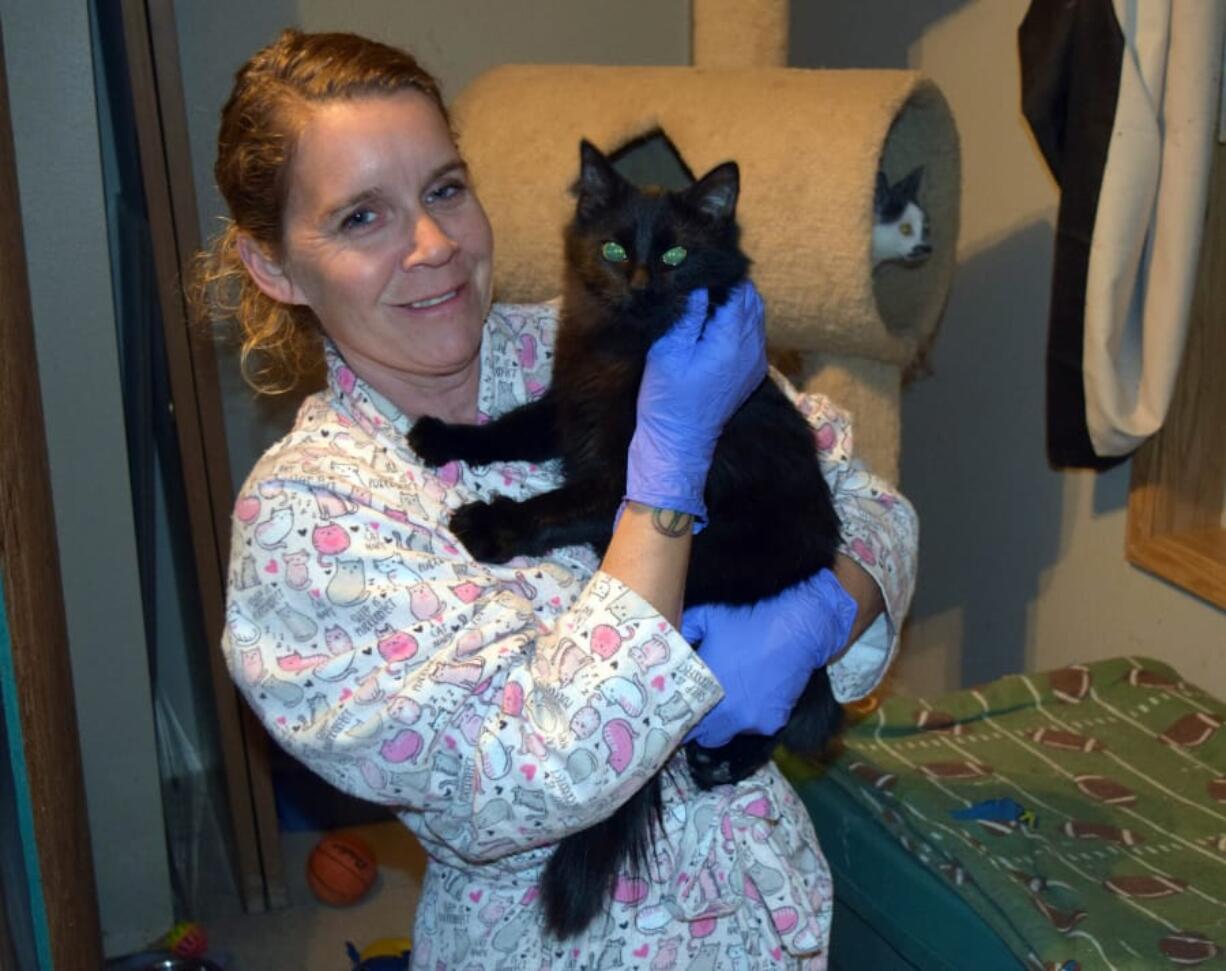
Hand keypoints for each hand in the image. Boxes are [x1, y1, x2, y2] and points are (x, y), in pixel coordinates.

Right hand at [626, 283, 766, 520]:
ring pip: (753, 314)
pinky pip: (751, 334)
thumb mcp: (668, 352)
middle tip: (695, 281)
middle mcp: (753, 347)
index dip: (717, 272)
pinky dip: (736, 321)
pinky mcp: (750, 371)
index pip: (737, 287)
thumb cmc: (668, 400)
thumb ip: (688, 312)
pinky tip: (710, 325)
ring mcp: (755, 361)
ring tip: (702, 300)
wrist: (679, 443)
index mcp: (733, 339)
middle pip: (749, 297)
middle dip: (726, 284)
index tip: (692, 266)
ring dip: (732, 302)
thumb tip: (696, 275)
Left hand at [682, 569, 856, 747]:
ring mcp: (749, 723)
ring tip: (729, 701)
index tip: (678, 711)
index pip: (680, 720)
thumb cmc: (748, 623)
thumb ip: (683, 634)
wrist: (795, 631)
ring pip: (728, 734)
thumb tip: (669, 644)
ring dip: (725, 723)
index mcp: (704, 690)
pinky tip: (755, 696)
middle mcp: (724, 713)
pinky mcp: (771, 724)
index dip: (678, 717)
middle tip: (701, 709)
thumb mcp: (706, 618)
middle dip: (699, 725)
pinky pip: (754, 728)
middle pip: (703, 737)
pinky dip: (751, 717)